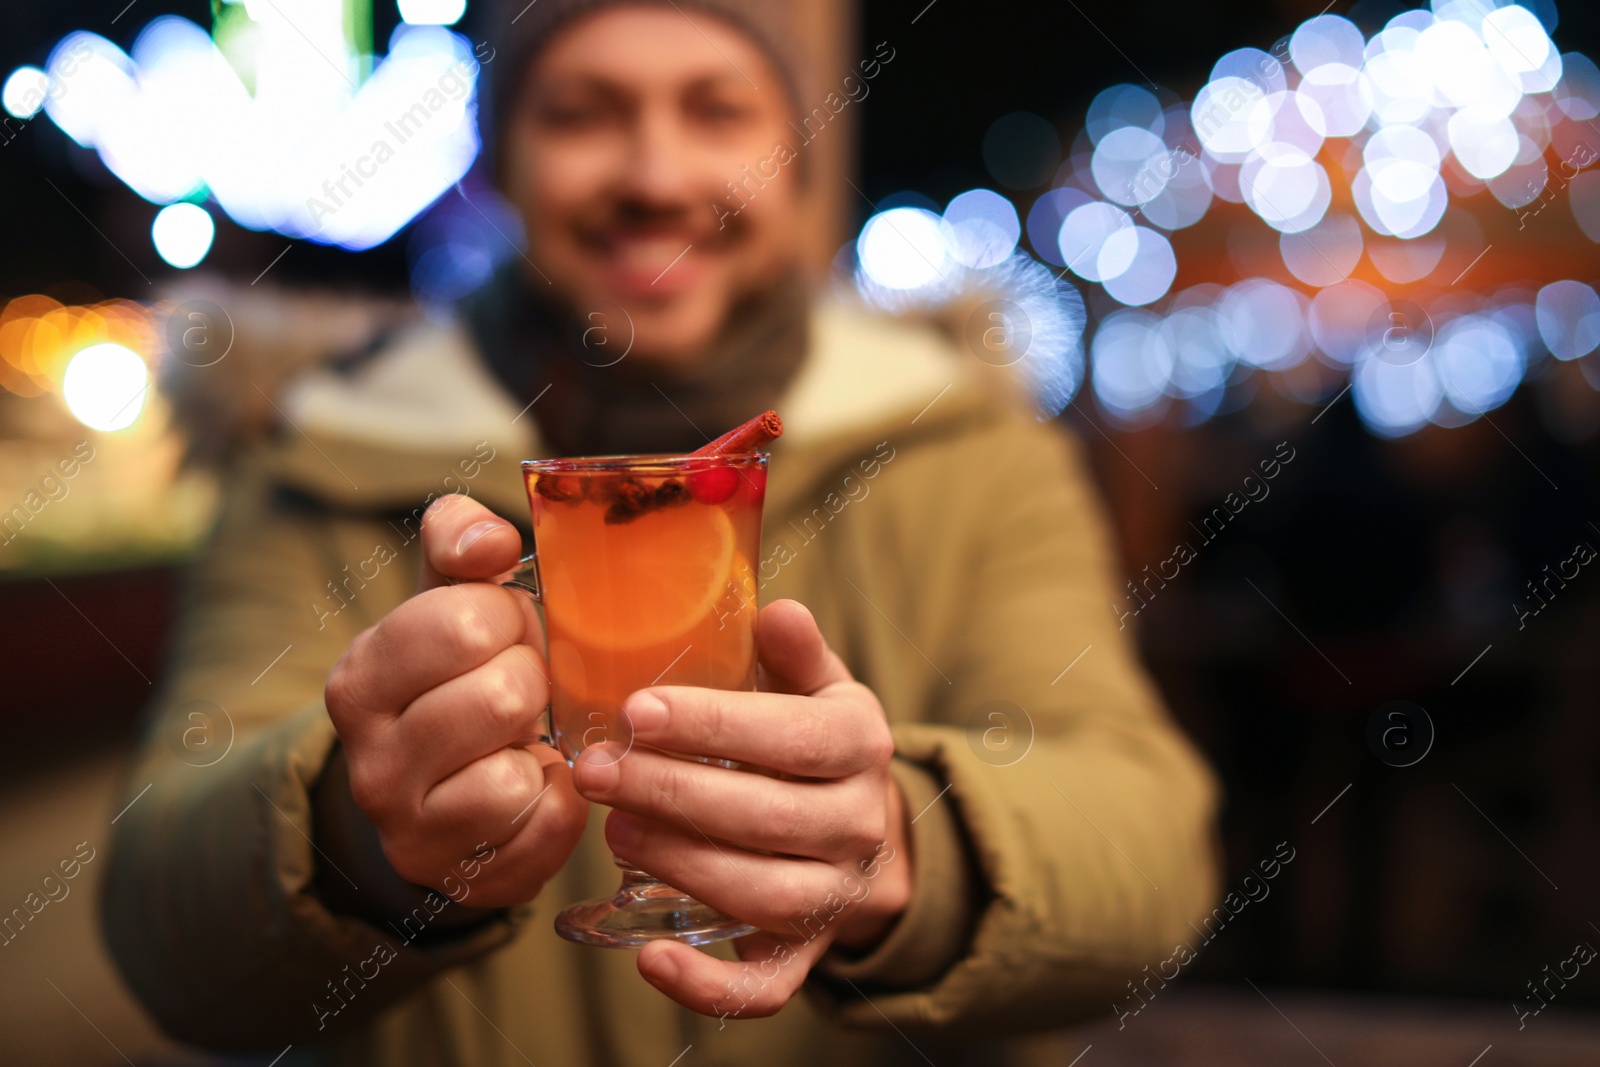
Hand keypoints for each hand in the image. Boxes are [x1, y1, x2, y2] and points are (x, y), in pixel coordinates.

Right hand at [324, 495, 586, 906]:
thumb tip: (489, 540)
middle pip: (504, 696)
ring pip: (516, 773)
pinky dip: (559, 799)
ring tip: (520, 741)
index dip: (510, 619)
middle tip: (522, 690)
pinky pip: (547, 824)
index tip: (504, 634)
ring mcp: (411, 830)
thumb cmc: (454, 676)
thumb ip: (458, 542)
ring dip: (541, 747)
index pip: (464, 621)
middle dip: (534, 682)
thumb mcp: (445, 598)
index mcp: (361, 679)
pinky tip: (534, 785)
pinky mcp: (464, 877)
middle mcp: (370, 761)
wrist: (433, 792)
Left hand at [571, 599, 912, 1018]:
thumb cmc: (812, 742)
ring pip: (763, 897)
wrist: (860, 825)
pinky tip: (648, 958)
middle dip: (672, 792)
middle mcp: (859, 826)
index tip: (638, 711)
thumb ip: (795, 654)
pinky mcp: (806, 953)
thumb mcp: (817, 688)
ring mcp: (835, 896)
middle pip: (767, 818)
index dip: (714, 726)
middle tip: (598, 770)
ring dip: (682, 866)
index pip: (794, 739)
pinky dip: (707, 987)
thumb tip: (778, 611)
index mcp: (861, 747)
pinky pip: (767, 989)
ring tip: (615, 832)